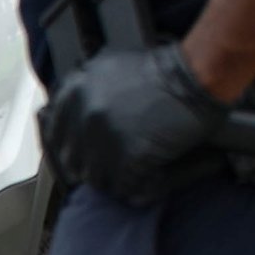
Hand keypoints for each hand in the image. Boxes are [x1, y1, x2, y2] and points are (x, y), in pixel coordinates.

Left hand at [39, 42, 228, 204]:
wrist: (197, 75)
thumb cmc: (164, 69)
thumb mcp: (112, 65)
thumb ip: (87, 88)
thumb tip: (76, 110)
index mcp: (75, 92)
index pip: (56, 136)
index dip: (73, 149)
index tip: (86, 155)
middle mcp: (84, 115)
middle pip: (76, 161)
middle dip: (96, 166)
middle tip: (117, 167)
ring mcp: (105, 138)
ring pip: (98, 179)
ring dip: (117, 180)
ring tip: (136, 177)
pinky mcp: (129, 157)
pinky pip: (126, 187)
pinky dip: (140, 188)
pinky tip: (153, 183)